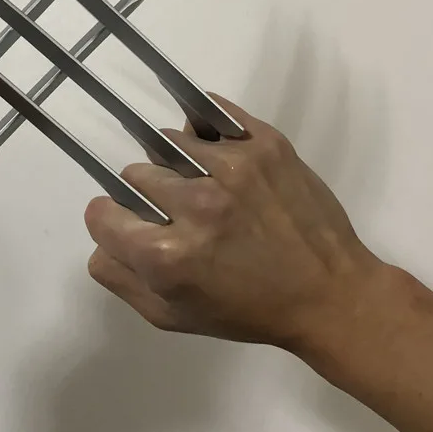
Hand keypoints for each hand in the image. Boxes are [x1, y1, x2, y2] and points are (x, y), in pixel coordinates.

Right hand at [84, 93, 380, 349]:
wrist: (331, 294)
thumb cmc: (248, 311)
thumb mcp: (173, 317)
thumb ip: (121, 279)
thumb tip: (101, 239)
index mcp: (168, 255)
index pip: (101, 212)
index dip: (111, 221)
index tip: (129, 225)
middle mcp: (195, 204)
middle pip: (134, 173)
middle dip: (146, 194)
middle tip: (176, 213)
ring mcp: (231, 167)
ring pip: (169, 142)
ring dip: (177, 165)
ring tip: (206, 188)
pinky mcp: (263, 143)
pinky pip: (209, 114)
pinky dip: (204, 129)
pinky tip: (214, 150)